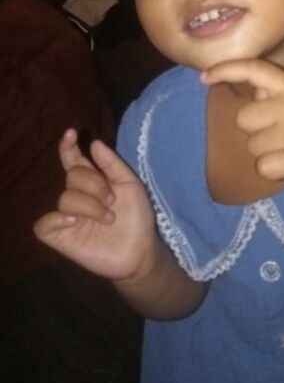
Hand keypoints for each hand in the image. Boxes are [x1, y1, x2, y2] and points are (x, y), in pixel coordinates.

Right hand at [34, 129, 157, 281]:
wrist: (141, 249)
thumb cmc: (137, 217)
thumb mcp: (131, 185)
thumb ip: (112, 164)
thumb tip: (94, 143)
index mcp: (93, 181)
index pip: (74, 161)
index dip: (68, 147)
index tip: (71, 133)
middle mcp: (78, 196)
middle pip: (72, 176)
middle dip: (94, 184)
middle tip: (112, 200)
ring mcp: (68, 217)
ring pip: (65, 198)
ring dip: (90, 206)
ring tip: (109, 218)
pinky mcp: (61, 237)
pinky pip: (44, 224)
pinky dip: (57, 219)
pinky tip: (74, 221)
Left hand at [202, 60, 283, 183]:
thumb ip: (272, 91)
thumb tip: (235, 84)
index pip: (255, 70)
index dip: (226, 70)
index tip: (204, 78)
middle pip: (244, 118)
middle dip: (256, 128)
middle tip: (281, 131)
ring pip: (251, 145)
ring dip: (265, 150)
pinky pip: (261, 167)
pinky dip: (271, 169)